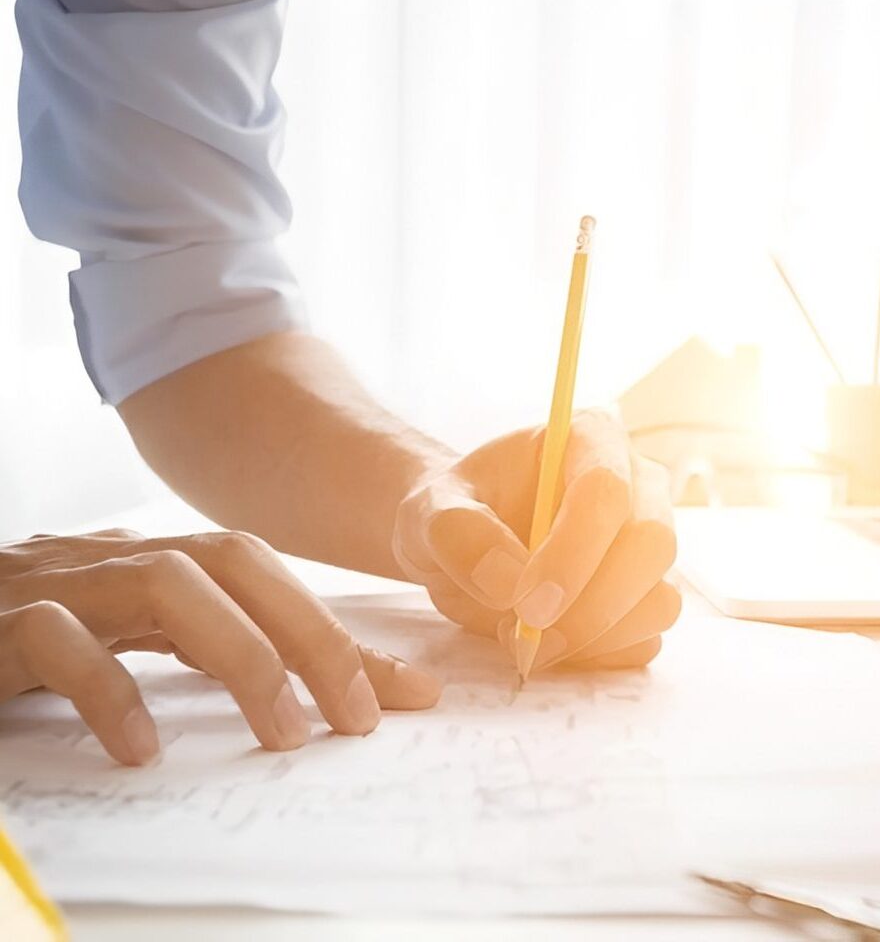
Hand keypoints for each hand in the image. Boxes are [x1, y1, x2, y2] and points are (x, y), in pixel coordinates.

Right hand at [0, 529, 441, 765]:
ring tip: (284, 735)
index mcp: (155, 565)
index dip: (342, 630)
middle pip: (235, 562)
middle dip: (312, 635)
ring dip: (243, 658)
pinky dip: (110, 691)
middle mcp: (112, 561)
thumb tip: (325, 696)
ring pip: (166, 585)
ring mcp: (51, 584)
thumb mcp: (131, 648)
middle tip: (360, 718)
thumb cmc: (24, 647)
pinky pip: (57, 641)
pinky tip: (143, 750)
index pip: (268, 578)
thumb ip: (216, 656)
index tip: (408, 697)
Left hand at [392, 409, 679, 672]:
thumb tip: (509, 583)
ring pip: (659, 598)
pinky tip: (553, 645)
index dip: (574, 551)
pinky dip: (600, 655)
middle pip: (652, 544)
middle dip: (592, 605)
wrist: (463, 543)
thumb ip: (459, 533)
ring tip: (528, 640)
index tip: (527, 604)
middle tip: (529, 637)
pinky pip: (647, 637)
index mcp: (591, 438)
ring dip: (595, 637)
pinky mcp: (647, 595)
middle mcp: (638, 484)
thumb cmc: (455, 511)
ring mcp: (650, 543)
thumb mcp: (430, 510)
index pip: (607, 489)